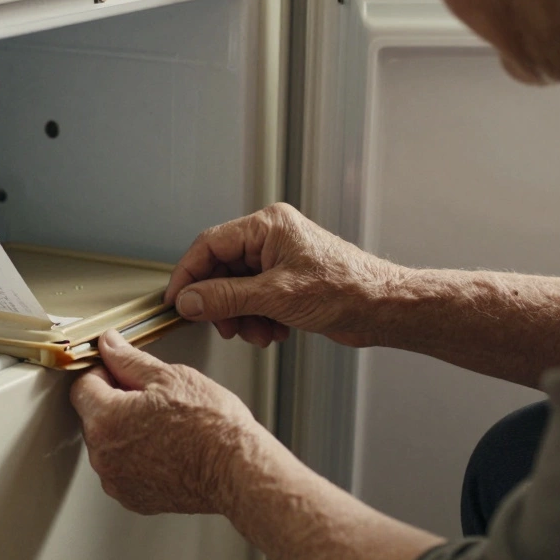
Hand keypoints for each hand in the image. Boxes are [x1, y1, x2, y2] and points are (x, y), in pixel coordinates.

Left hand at [69, 329, 270, 515]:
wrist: (238, 470)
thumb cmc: (212, 425)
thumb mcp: (170, 377)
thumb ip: (129, 360)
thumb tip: (109, 344)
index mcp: (106, 420)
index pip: (82, 386)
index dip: (104, 373)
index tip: (125, 373)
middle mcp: (103, 456)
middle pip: (94, 417)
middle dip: (116, 403)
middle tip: (156, 400)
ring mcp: (117, 481)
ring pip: (110, 444)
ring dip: (127, 432)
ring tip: (167, 427)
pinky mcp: (134, 499)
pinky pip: (125, 470)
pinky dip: (139, 459)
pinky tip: (168, 449)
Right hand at [165, 203, 407, 347]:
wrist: (383, 308)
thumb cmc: (344, 290)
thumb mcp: (273, 297)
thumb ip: (224, 298)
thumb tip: (188, 301)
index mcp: (266, 226)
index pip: (209, 245)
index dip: (188, 275)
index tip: (176, 302)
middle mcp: (270, 238)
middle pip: (221, 269)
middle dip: (221, 303)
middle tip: (224, 326)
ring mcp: (279, 259)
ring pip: (237, 288)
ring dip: (242, 316)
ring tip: (258, 333)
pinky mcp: (287, 280)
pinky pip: (255, 298)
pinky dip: (258, 318)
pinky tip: (274, 331)